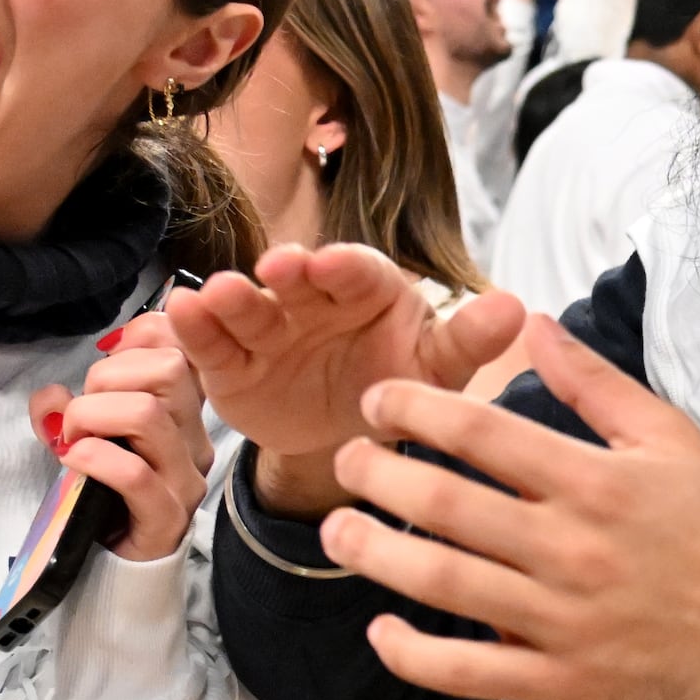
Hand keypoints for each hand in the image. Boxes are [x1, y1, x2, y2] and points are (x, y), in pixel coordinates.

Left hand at [28, 313, 213, 561]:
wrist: (113, 571)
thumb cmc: (103, 499)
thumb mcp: (84, 441)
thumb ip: (69, 410)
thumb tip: (51, 395)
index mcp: (182, 412)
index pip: (179, 346)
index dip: (138, 336)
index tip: (103, 360)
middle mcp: (193, 439)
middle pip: (169, 368)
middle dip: (107, 376)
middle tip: (80, 412)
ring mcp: (185, 479)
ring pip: (149, 413)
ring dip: (93, 416)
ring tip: (72, 440)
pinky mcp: (166, 517)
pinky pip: (134, 474)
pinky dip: (94, 459)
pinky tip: (73, 463)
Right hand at [166, 245, 522, 518]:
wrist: (350, 437)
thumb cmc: (400, 382)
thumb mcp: (437, 368)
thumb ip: (470, 340)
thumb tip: (517, 309)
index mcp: (369, 290)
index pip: (358, 271)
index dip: (345, 266)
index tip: (335, 263)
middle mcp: (314, 298)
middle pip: (298, 279)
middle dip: (288, 271)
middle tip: (281, 265)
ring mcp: (269, 329)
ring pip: (249, 307)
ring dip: (233, 297)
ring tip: (220, 293)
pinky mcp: (232, 364)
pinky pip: (212, 343)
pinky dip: (195, 328)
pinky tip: (182, 310)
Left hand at [316, 315, 699, 699]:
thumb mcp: (670, 438)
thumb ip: (595, 385)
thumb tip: (532, 326)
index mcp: (595, 483)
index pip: (484, 435)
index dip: (418, 410)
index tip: (379, 400)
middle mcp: (571, 549)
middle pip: (447, 505)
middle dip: (380, 476)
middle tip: (347, 459)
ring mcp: (562, 621)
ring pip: (445, 584)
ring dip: (376, 555)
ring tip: (336, 531)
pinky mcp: (562, 682)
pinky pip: (471, 671)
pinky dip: (416, 655)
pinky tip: (383, 630)